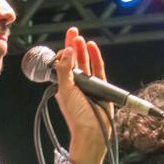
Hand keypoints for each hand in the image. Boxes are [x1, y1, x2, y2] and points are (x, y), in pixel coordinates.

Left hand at [54, 27, 109, 163]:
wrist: (92, 132)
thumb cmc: (76, 116)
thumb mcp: (65, 90)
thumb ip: (65, 70)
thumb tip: (67, 51)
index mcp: (64, 86)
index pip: (62, 65)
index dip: (62, 53)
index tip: (64, 45)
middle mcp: (76, 84)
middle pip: (74, 61)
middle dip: (72, 46)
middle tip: (73, 32)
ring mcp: (89, 85)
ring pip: (86, 63)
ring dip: (82, 50)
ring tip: (80, 38)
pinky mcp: (101, 87)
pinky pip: (98, 69)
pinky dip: (96, 58)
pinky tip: (92, 47)